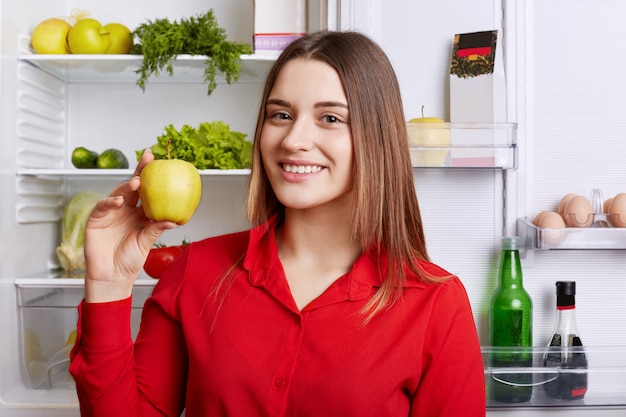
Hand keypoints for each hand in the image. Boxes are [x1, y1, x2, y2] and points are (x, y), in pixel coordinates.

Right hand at [84, 149, 176, 302]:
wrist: (112, 277)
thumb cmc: (129, 260)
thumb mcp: (146, 242)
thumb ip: (156, 229)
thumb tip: (175, 220)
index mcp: (139, 214)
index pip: (148, 192)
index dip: (153, 178)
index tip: (163, 163)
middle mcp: (125, 210)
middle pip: (133, 186)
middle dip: (140, 171)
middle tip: (148, 158)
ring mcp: (110, 213)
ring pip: (118, 193)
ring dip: (127, 186)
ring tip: (137, 182)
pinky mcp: (96, 219)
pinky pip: (103, 206)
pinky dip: (110, 202)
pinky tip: (119, 200)